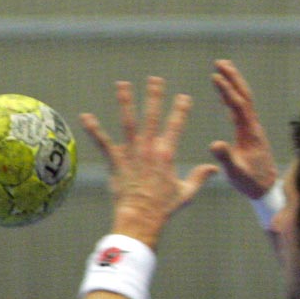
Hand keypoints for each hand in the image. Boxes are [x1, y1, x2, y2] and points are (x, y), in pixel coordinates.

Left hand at [80, 76, 216, 248]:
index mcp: (167, 154)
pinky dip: (94, 129)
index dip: (180, 110)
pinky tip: (85, 116)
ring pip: (128, 122)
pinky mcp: (115, 162)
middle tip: (154, 79)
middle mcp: (149, 149)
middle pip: (152, 116)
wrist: (141, 219)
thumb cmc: (162, 209)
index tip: (183, 97)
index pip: (176, 125)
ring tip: (122, 84)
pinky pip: (103, 142)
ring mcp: (131, 154)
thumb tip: (213, 169)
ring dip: (125, 102)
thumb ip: (199, 177)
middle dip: (154, 96)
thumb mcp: (185, 193)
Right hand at [209, 59, 279, 197]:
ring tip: (222, 71)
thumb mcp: (236, 172)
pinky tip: (226, 96)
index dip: (227, 90)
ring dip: (234, 84)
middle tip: (220, 62)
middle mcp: (253, 126)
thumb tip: (214, 143)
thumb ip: (226, 158)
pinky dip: (233, 98)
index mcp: (249, 133)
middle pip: (245, 95)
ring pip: (244, 100)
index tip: (215, 76)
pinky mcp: (250, 132)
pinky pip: (242, 109)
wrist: (265, 187)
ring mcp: (253, 128)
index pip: (238, 105)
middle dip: (233, 78)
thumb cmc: (250, 181)